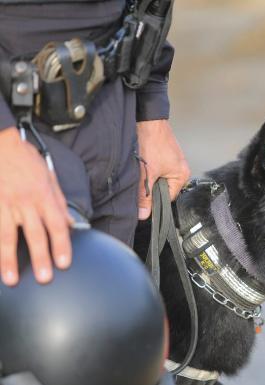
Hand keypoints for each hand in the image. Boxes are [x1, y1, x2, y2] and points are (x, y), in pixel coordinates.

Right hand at [0, 127, 71, 285]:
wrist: (1, 143)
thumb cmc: (27, 160)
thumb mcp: (50, 178)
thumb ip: (59, 203)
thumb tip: (70, 224)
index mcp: (45, 196)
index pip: (57, 225)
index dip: (62, 246)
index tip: (64, 264)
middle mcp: (26, 202)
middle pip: (35, 234)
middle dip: (40, 258)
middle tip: (44, 278)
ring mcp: (5, 203)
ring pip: (7, 236)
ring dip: (9, 259)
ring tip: (11, 279)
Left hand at [137, 119, 189, 219]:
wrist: (148, 118)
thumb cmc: (151, 142)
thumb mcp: (145, 173)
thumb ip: (143, 196)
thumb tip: (143, 215)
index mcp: (181, 176)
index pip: (167, 199)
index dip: (153, 201)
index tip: (141, 200)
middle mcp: (181, 169)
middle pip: (162, 189)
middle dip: (149, 187)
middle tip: (139, 181)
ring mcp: (173, 161)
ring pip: (158, 178)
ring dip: (147, 177)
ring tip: (140, 169)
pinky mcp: (165, 154)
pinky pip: (157, 168)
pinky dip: (148, 168)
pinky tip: (141, 162)